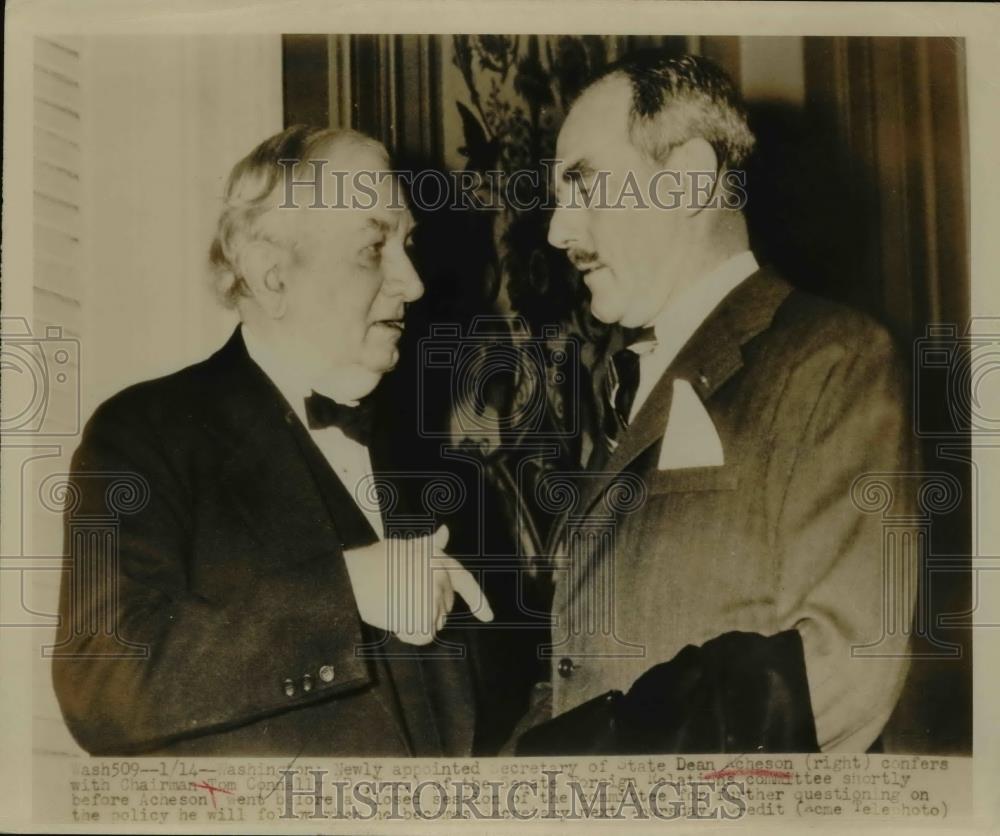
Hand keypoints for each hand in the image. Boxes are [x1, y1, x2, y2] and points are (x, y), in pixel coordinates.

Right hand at [343, 525, 492, 644]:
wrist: (354, 576)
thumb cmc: (375, 561)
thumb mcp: (406, 546)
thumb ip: (430, 544)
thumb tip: (446, 531)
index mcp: (439, 559)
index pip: (464, 581)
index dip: (478, 600)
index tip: (488, 616)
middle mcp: (441, 577)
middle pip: (444, 607)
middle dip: (426, 609)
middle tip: (399, 598)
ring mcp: (434, 597)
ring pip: (433, 623)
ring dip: (415, 620)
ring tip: (393, 604)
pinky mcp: (424, 616)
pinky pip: (424, 636)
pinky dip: (409, 634)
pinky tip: (395, 619)